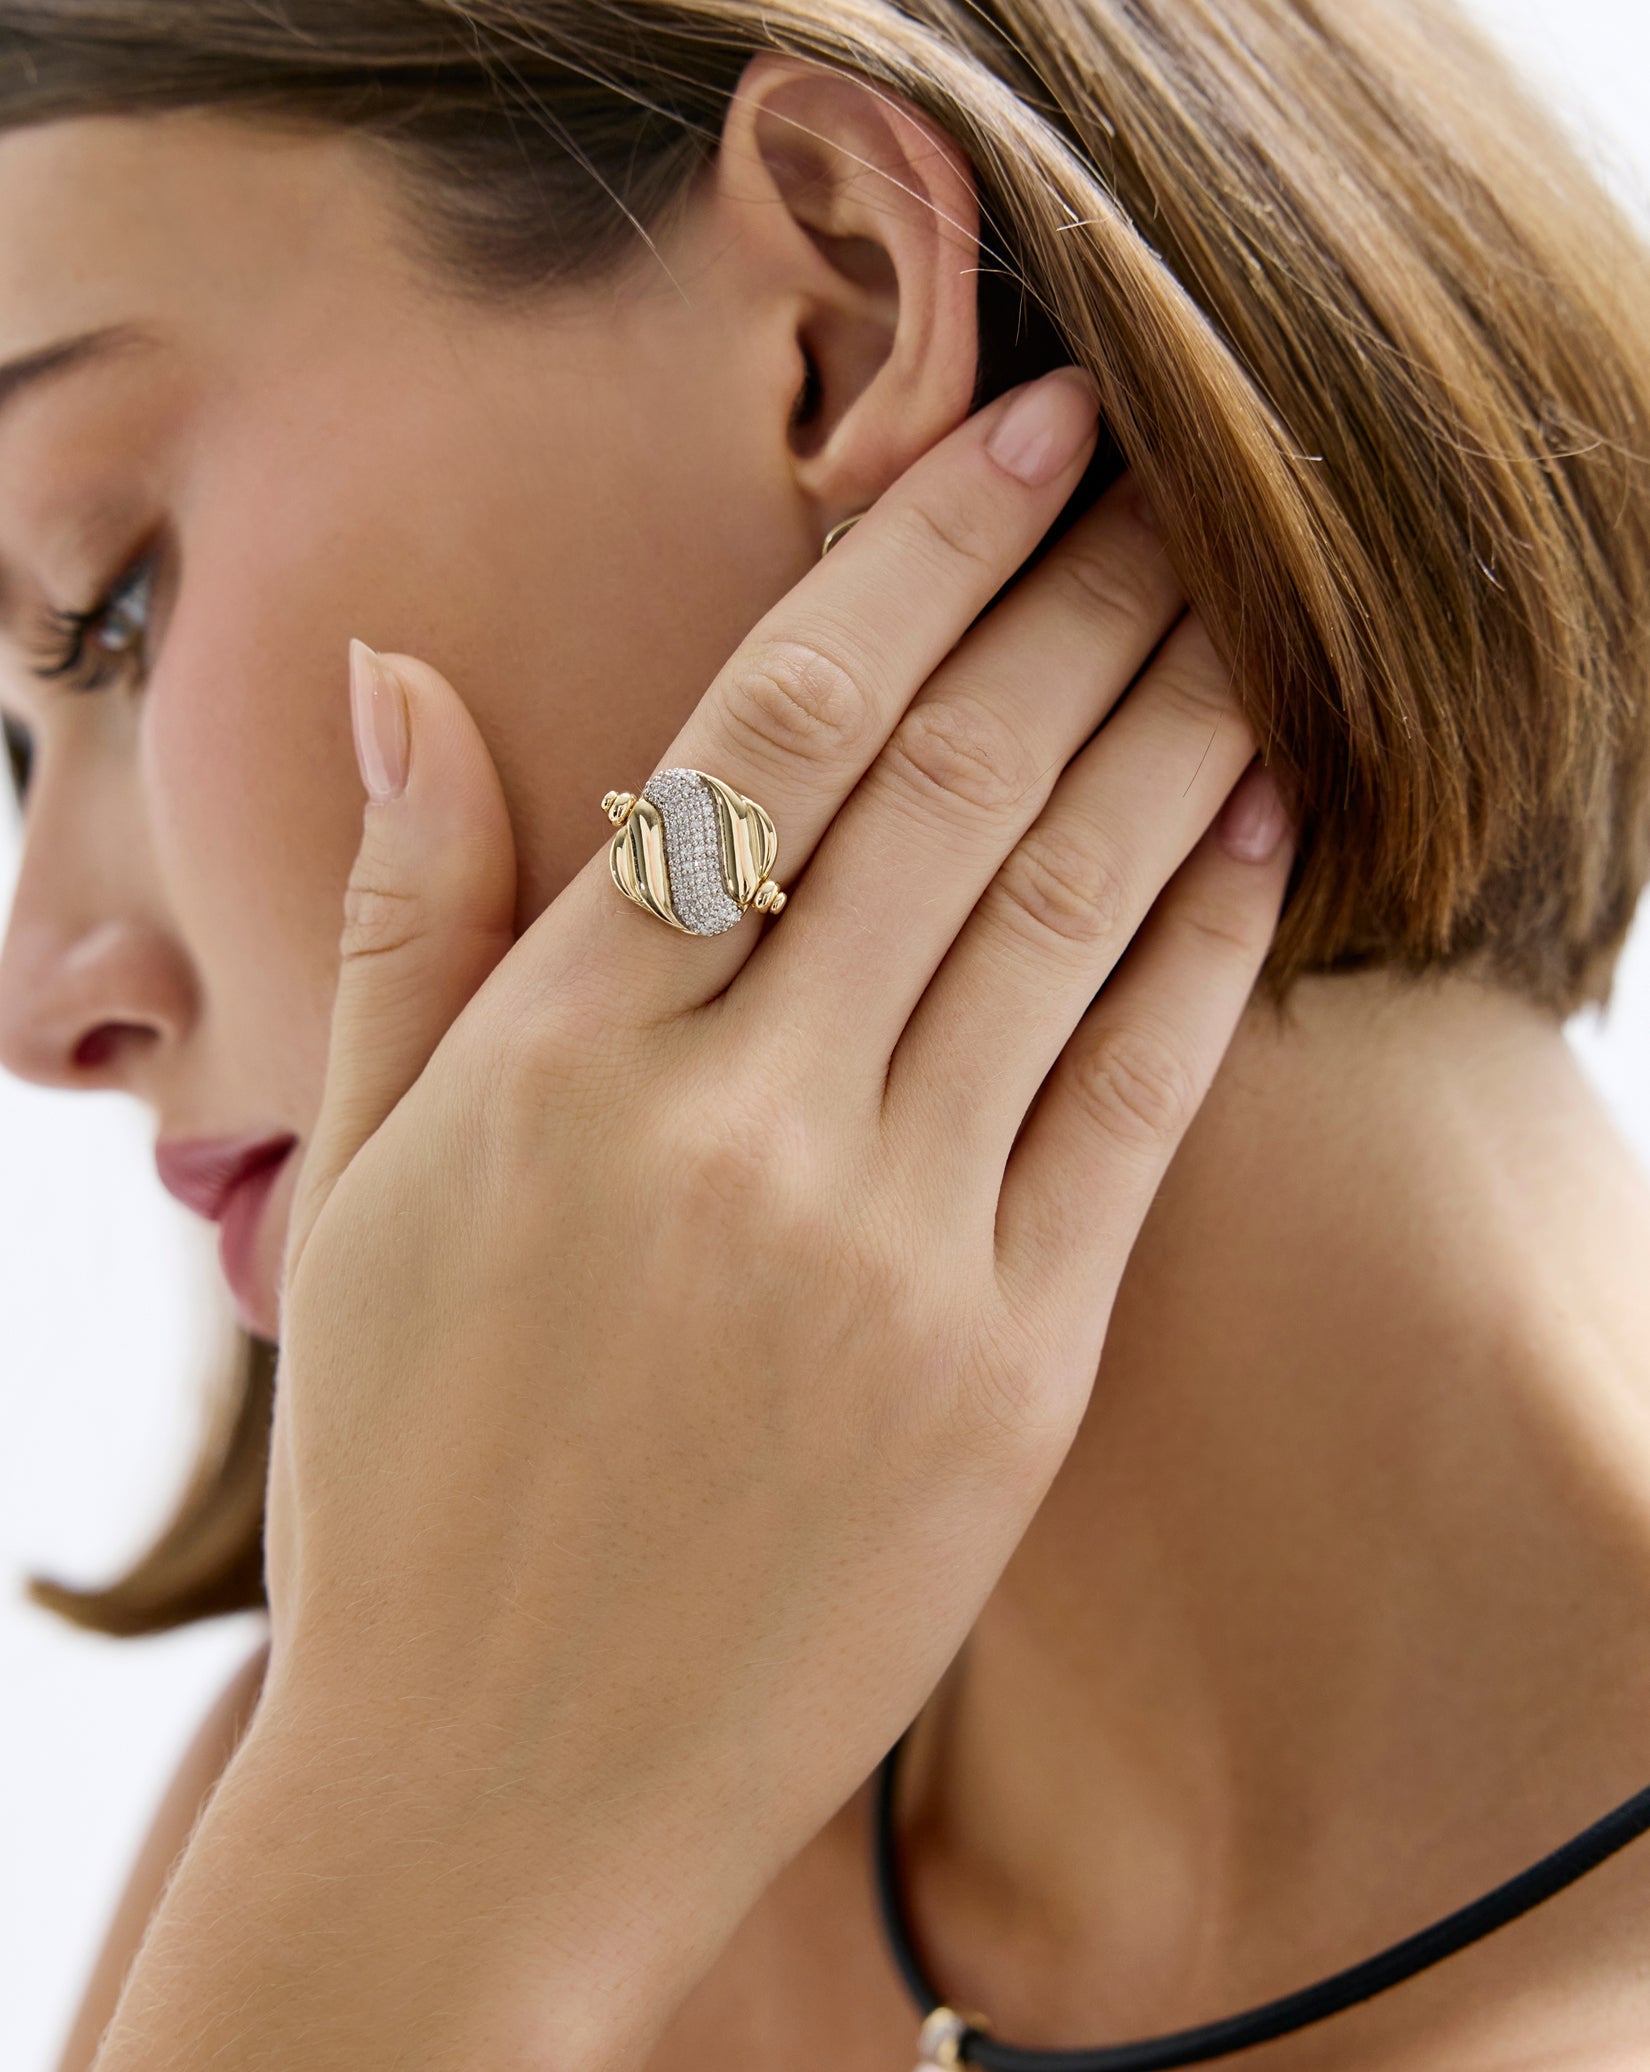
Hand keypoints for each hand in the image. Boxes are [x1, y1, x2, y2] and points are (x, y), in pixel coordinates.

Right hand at [259, 366, 1290, 2064]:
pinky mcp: (1008, 1373)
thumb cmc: (404, 1478)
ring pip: (1059, 917)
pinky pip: (1129, 1107)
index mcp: (557, 1059)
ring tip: (1246, 604)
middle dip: (1074, 603)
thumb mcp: (355, 1189)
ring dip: (1165, 732)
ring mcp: (887, 1251)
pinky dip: (1202, 946)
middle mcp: (733, 1125)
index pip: (767, 733)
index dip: (918, 556)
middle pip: (945, 789)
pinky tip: (1260, 821)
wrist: (497, 1790)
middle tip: (1175, 473)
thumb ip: (409, 916)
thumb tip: (397, 674)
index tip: (1024, 432)